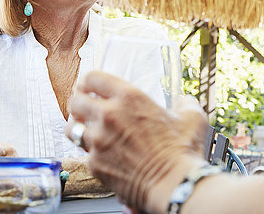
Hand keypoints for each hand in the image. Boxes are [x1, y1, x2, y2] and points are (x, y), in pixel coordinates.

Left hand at [67, 71, 207, 212]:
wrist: (174, 185)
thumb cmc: (182, 153)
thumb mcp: (192, 118)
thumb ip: (184, 104)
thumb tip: (183, 102)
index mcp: (129, 97)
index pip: (92, 78)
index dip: (87, 81)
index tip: (88, 86)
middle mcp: (109, 115)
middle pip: (75, 101)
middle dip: (79, 104)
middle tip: (84, 108)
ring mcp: (99, 141)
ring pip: (72, 128)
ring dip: (78, 127)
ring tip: (87, 131)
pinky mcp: (95, 164)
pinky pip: (84, 154)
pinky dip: (92, 153)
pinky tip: (104, 154)